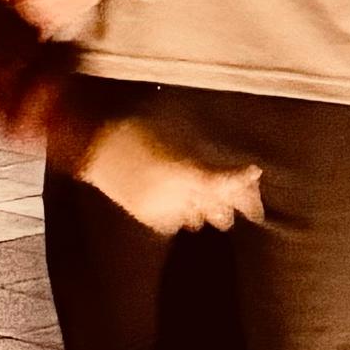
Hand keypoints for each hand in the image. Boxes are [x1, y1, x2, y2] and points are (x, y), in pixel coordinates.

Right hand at [78, 110, 262, 234]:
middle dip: (237, 202)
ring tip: (216, 195)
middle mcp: (173, 195)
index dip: (239, 180)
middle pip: (218, 207)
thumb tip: (234, 164)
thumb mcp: (175, 131)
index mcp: (179, 169)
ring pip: (202, 218)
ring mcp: (162, 211)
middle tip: (250, 198)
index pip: (218, 182)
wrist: (95, 147)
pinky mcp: (152, 219)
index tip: (254, 170)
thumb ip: (204, 153)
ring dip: (212, 208)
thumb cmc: (137, 129)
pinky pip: (181, 220)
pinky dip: (186, 210)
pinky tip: (184, 196)